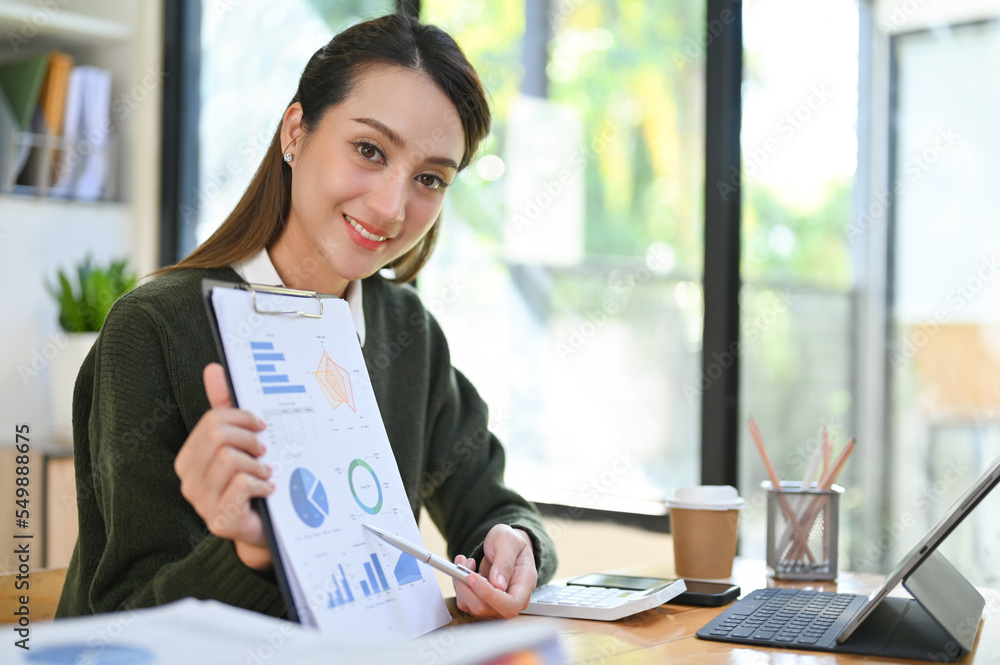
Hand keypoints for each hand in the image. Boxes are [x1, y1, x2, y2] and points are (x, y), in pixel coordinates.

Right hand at [174, 363, 273, 569]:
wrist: (264, 530)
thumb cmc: (251, 483)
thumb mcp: (240, 443)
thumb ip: (225, 409)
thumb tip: (214, 368)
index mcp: (189, 459)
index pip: (211, 422)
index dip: (241, 418)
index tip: (261, 425)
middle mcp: (189, 481)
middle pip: (218, 437)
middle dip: (249, 438)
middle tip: (265, 449)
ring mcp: (201, 503)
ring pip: (229, 460)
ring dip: (257, 464)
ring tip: (265, 473)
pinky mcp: (219, 520)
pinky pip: (241, 485)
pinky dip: (261, 484)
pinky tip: (267, 490)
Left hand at [454, 525, 536, 618]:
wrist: (505, 546)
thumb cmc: (510, 542)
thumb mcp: (508, 541)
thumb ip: (505, 562)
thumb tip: (499, 584)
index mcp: (525, 584)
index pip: (510, 604)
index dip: (490, 596)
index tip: (472, 577)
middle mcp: (514, 599)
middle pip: (489, 609)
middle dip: (469, 589)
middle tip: (462, 565)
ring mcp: (499, 604)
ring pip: (475, 608)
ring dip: (463, 586)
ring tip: (465, 563)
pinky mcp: (485, 604)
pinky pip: (467, 603)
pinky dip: (461, 587)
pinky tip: (466, 571)